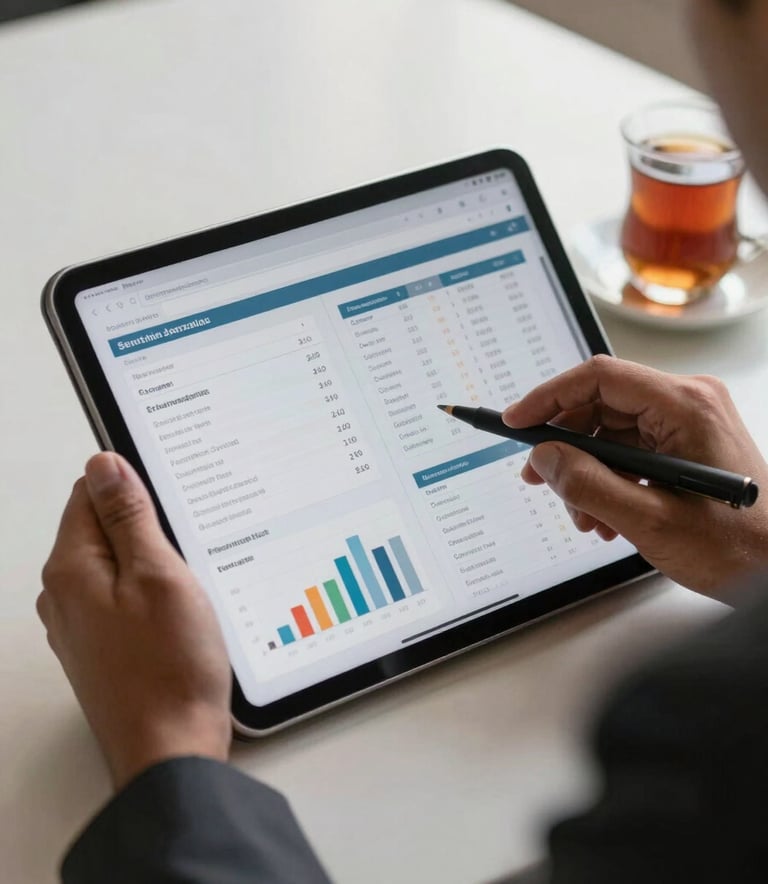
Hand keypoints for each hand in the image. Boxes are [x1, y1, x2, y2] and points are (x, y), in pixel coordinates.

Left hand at [38, 452, 231, 789]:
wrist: (171, 749)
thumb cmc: (169, 668)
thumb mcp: (159, 574)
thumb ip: (128, 517)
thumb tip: (104, 466)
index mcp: (71, 568)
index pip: (89, 492)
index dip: (134, 488)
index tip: (169, 506)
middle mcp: (64, 595)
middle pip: (103, 528)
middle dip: (147, 529)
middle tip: (185, 554)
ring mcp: (80, 624)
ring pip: (118, 564)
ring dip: (153, 564)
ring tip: (186, 589)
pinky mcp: (102, 646)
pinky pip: (124, 598)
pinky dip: (152, 595)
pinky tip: (179, 616)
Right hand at [503, 355, 767, 600]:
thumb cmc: (740, 547)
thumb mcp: (652, 521)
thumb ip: (589, 486)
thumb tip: (546, 458)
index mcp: (686, 406)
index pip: (600, 377)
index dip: (550, 396)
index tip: (517, 421)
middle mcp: (688, 403)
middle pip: (600, 405)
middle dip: (565, 446)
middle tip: (540, 477)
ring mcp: (687, 423)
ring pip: (609, 431)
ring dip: (585, 471)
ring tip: (585, 515)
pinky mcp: (684, 444)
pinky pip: (628, 449)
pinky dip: (607, 479)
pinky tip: (605, 514)